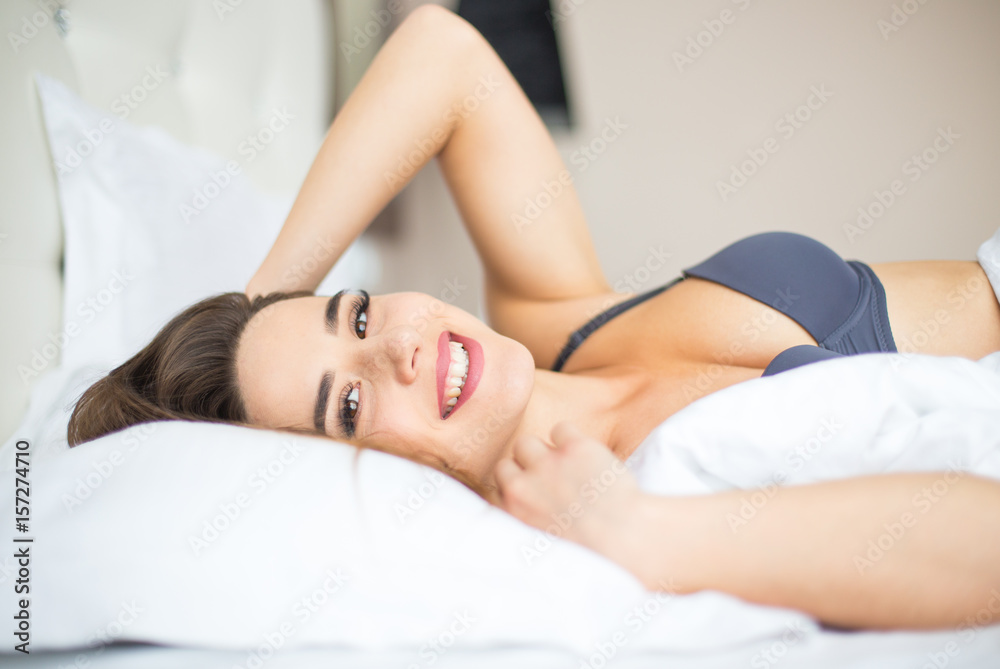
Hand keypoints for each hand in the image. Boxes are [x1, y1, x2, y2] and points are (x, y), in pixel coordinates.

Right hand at [494, 421, 646, 565]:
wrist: (627, 539)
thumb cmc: (593, 553)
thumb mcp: (546, 550)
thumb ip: (528, 527)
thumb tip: (525, 517)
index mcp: (513, 515)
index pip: (497, 492)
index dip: (517, 492)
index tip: (534, 499)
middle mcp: (522, 488)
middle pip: (505, 465)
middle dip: (524, 472)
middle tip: (549, 483)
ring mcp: (547, 465)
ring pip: (526, 444)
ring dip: (542, 453)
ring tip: (565, 468)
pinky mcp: (575, 447)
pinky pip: (560, 429)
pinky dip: (571, 438)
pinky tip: (584, 454)